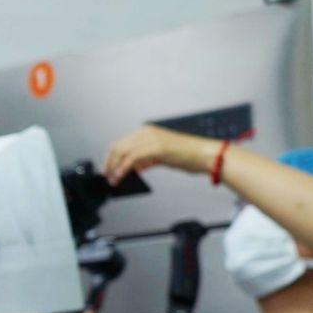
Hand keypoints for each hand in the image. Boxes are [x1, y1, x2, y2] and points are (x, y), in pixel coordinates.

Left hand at [103, 126, 219, 185]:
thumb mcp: (161, 156)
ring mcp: (151, 139)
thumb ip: (146, 160)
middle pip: (118, 146)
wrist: (206, 155)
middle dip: (109, 162)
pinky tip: (120, 176)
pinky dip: (123, 168)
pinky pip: (132, 158)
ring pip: (122, 151)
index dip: (111, 157)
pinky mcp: (156, 147)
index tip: (107, 169)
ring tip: (112, 179)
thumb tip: (133, 168)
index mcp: (148, 132)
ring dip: (114, 167)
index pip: (121, 143)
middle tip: (107, 176)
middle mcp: (147, 133)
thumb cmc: (188, 155)